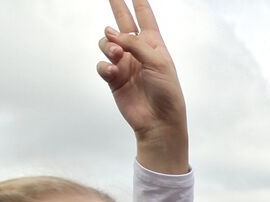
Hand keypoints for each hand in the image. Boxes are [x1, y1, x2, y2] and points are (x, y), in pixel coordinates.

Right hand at [96, 0, 187, 158]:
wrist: (159, 122)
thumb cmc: (166, 92)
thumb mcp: (158, 63)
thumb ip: (136, 44)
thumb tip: (112, 34)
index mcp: (154, 45)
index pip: (145, 18)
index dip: (139, 2)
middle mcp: (137, 51)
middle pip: (123, 23)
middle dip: (117, 6)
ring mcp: (125, 64)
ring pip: (106, 43)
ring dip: (108, 45)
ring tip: (117, 55)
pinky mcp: (114, 79)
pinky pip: (102, 65)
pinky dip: (105, 66)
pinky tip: (113, 71)